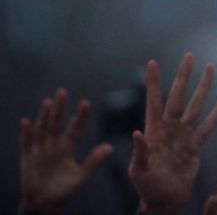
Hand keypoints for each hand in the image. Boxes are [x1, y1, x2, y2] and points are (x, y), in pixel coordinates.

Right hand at [19, 89, 112, 212]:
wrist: (46, 203)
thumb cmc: (66, 189)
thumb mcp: (83, 175)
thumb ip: (94, 160)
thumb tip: (110, 147)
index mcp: (67, 147)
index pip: (75, 128)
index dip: (80, 116)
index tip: (86, 102)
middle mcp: (54, 145)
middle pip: (56, 123)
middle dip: (59, 108)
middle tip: (62, 91)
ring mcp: (40, 150)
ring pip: (42, 129)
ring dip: (44, 116)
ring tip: (47, 102)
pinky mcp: (28, 159)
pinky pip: (26, 144)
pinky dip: (26, 133)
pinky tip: (26, 121)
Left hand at [128, 53, 216, 214]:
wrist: (165, 200)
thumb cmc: (148, 187)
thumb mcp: (138, 171)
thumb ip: (140, 153)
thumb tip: (137, 133)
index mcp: (152, 131)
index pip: (153, 101)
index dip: (153, 82)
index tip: (152, 62)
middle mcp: (169, 127)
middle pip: (177, 95)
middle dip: (183, 76)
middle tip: (189, 56)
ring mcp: (184, 134)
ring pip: (195, 105)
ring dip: (203, 87)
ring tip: (210, 68)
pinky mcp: (196, 144)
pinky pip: (209, 125)